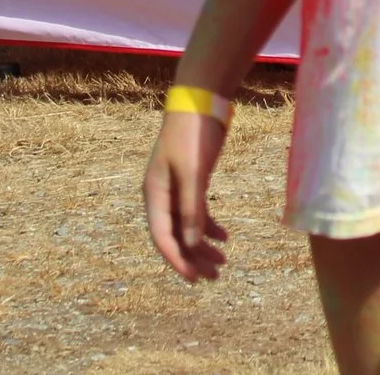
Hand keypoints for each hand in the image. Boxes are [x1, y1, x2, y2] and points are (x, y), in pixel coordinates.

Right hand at [144, 109, 231, 281]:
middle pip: (175, 236)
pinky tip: (225, 236)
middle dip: (193, 258)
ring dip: (203, 245)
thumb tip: (191, 243)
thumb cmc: (193, 134)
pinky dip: (209, 225)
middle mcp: (161, 195)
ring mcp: (175, 188)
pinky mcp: (191, 180)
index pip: (163, 237)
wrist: (201, 100)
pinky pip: (197, 211)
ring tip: (223, 263)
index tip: (195, 279)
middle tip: (214, 277)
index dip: (178, 260)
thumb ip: (192, 208)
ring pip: (187, 226)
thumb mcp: (194, 172)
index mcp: (154, 195)